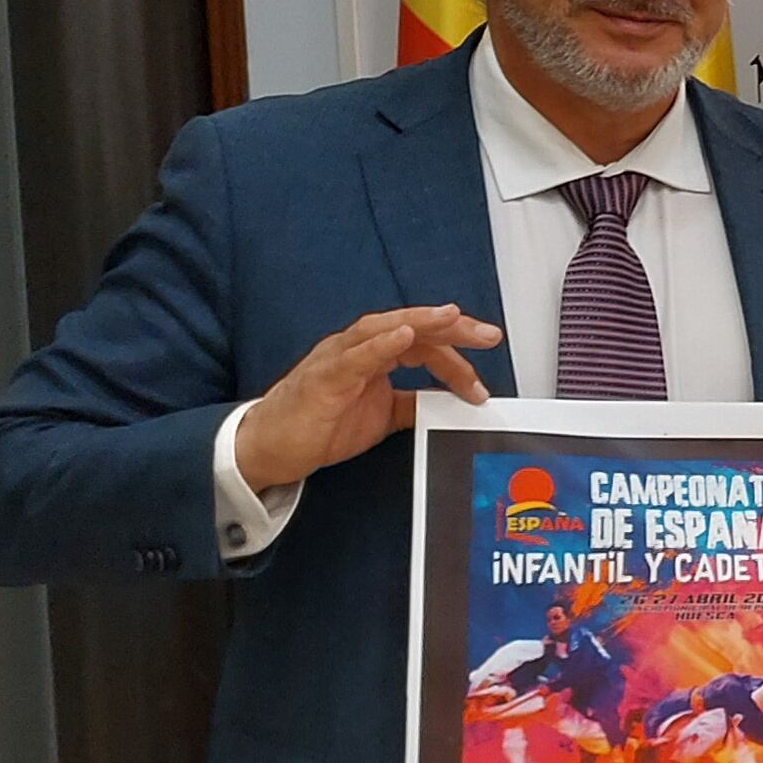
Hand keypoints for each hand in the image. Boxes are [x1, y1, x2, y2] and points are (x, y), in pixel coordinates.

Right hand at [235, 304, 500, 492]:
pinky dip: (381, 342)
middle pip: (411, 327)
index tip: (481, 385)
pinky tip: (404, 334)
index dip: (457, 360)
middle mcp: (358, 348)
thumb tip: (449, 401)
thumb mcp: (383, 415)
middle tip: (489, 334)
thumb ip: (414, 402)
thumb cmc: (321, 424)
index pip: (425, 345)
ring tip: (451, 316)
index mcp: (374, 355)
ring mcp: (339, 358)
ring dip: (421, 321)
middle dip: (452, 328)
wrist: (272, 446)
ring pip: (384, 328)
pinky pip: (355, 354)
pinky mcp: (324, 376)